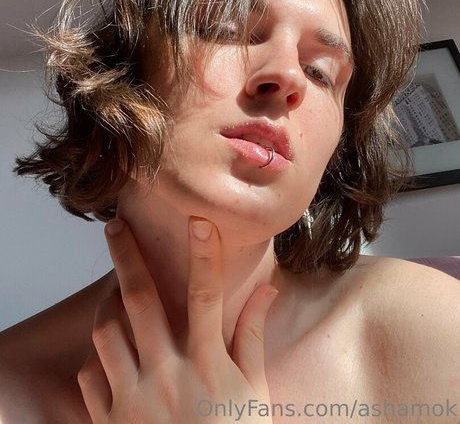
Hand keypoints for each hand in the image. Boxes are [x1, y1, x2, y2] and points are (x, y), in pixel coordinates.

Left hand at [78, 217, 278, 422]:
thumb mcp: (255, 394)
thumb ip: (252, 338)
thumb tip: (267, 290)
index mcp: (207, 366)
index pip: (205, 297)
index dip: (204, 255)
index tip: (198, 221)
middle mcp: (166, 376)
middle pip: (141, 301)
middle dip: (127, 257)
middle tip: (116, 227)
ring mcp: (134, 399)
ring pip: (106, 333)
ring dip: (108, 306)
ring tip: (115, 295)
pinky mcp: (111, 423)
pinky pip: (91, 376)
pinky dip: (98, 358)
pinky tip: (111, 354)